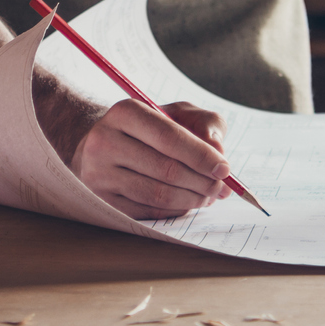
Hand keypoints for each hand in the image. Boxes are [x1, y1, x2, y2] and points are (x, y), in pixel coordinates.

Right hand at [69, 99, 233, 219]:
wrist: (102, 144)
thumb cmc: (149, 128)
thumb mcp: (177, 112)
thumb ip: (205, 123)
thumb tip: (217, 152)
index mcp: (125, 112)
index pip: (168, 137)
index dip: (201, 155)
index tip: (225, 169)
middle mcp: (105, 142)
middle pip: (165, 169)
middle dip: (202, 181)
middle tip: (223, 187)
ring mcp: (99, 174)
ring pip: (157, 195)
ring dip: (192, 198)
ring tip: (209, 195)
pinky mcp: (102, 201)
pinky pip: (147, 212)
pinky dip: (175, 210)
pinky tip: (188, 202)